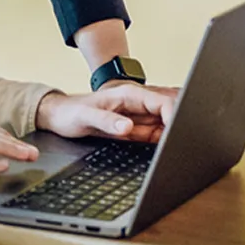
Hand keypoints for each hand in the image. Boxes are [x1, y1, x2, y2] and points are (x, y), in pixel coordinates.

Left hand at [35, 83, 177, 143]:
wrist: (60, 116)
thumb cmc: (71, 112)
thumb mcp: (86, 117)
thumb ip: (107, 121)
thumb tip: (127, 127)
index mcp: (131, 95)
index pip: (163, 102)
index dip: (175, 116)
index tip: (178, 133)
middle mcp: (140, 103)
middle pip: (172, 110)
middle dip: (181, 123)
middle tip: (183, 141)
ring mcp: (141, 116)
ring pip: (168, 123)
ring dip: (174, 133)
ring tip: (178, 147)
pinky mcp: (139, 128)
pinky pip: (159, 134)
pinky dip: (165, 141)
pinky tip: (167, 149)